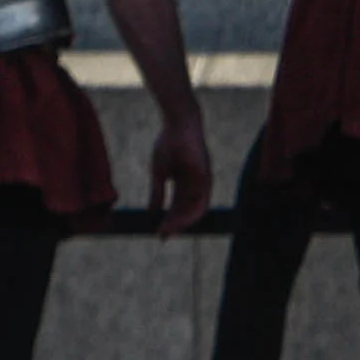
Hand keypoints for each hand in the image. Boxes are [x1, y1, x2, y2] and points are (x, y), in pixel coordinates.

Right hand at [143, 99, 218, 234]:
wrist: (177, 123)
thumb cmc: (168, 143)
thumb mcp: (159, 173)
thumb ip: (157, 193)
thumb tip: (152, 212)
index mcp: (183, 181)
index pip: (177, 205)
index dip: (169, 218)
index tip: (158, 231)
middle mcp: (194, 184)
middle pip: (186, 210)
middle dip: (175, 224)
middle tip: (163, 235)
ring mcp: (202, 181)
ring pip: (195, 209)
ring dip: (182, 222)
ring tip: (168, 230)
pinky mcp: (206, 178)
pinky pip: (202, 201)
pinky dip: (191, 213)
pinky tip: (179, 220)